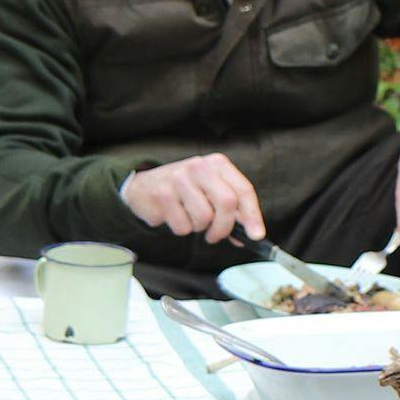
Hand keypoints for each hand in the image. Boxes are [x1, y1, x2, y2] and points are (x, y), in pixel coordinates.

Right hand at [120, 152, 265, 245]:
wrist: (143, 186)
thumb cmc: (184, 191)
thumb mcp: (210, 190)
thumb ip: (231, 210)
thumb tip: (250, 234)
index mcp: (217, 164)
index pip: (243, 189)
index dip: (252, 215)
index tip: (256, 235)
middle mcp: (199, 167)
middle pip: (227, 203)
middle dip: (224, 228)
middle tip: (215, 235)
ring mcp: (179, 179)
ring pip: (204, 218)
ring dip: (199, 228)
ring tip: (189, 219)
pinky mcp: (162, 195)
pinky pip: (183, 226)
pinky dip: (181, 229)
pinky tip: (174, 216)